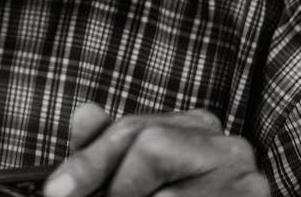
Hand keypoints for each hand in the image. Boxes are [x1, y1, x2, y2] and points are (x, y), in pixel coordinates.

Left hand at [44, 102, 268, 196]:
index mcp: (196, 126)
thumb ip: (111, 150)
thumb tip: (83, 113)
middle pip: (150, 145)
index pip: (131, 129)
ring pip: (167, 193)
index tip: (56, 192)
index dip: (89, 162)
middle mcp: (225, 144)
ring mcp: (244, 178)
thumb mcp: (144, 177)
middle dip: (117, 187)